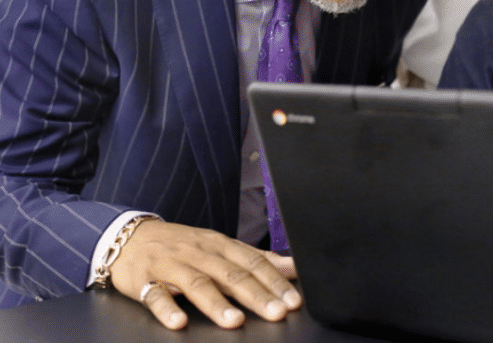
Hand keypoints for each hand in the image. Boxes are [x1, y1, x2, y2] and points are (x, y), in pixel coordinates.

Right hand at [109, 219, 301, 329]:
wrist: (131, 236)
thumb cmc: (183, 245)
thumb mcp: (221, 246)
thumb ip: (255, 258)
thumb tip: (292, 268)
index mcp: (220, 245)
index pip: (253, 262)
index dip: (275, 281)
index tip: (294, 300)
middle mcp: (199, 253)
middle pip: (231, 274)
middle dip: (257, 294)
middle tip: (277, 312)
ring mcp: (172, 266)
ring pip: (198, 284)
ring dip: (217, 304)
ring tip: (236, 322)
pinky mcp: (145, 281)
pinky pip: (156, 295)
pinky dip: (168, 309)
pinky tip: (179, 322)